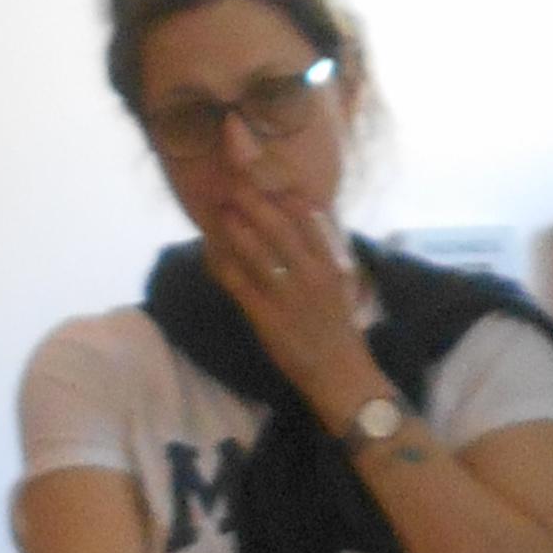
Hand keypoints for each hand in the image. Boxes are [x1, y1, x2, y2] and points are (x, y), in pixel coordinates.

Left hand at [197, 176, 375, 418]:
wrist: (341, 374)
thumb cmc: (338, 330)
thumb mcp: (340, 285)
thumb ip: (323, 253)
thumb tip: (307, 220)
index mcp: (329, 264)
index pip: (307, 218)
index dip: (283, 194)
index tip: (267, 178)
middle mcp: (309, 274)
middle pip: (277, 227)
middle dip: (254, 203)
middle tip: (235, 187)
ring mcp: (288, 296)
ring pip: (256, 251)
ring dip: (235, 228)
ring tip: (222, 212)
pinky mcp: (267, 317)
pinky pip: (239, 283)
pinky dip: (222, 264)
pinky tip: (211, 252)